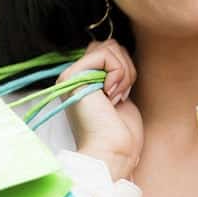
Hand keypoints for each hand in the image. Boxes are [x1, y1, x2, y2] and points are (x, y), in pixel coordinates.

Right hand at [58, 39, 142, 181]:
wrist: (113, 152)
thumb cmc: (121, 131)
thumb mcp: (121, 93)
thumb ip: (116, 72)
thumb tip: (119, 50)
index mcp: (85, 80)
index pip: (109, 50)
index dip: (124, 67)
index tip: (123, 94)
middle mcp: (74, 76)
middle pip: (109, 45)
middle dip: (126, 67)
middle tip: (120, 95)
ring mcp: (71, 75)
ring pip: (110, 47)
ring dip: (124, 72)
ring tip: (116, 97)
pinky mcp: (73, 76)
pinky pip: (105, 55)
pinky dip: (118, 73)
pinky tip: (111, 96)